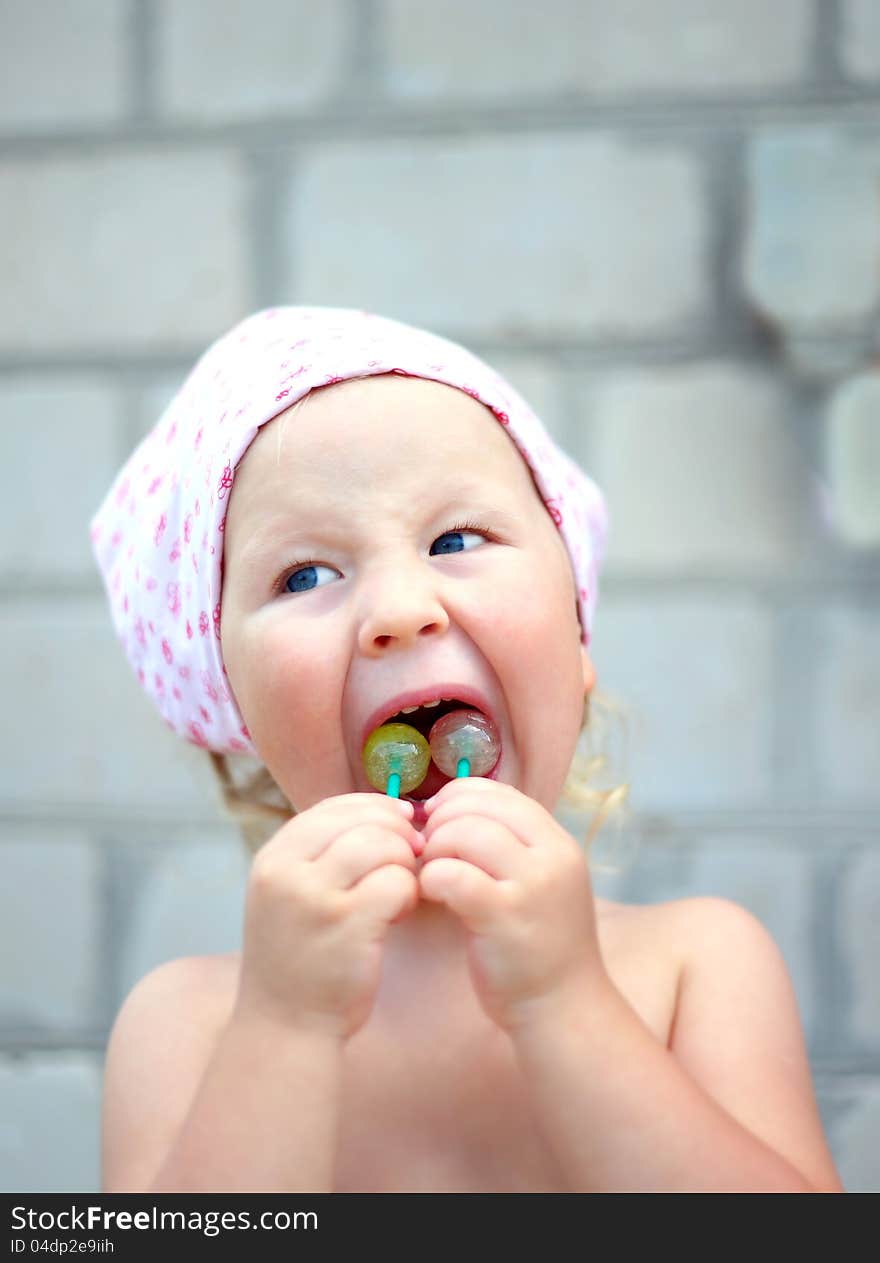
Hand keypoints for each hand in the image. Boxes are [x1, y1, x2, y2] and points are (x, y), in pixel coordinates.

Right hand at [234, 794, 421, 1040]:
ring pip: (383, 844)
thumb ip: (323, 852)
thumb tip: (390, 811)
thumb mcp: (290, 893)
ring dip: (404, 864)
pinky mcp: (347, 926)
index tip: (400, 823)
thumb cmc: (300, 956)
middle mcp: (286, 871)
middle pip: (362, 819)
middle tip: (410, 858)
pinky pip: (398, 882)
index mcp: (273, 857)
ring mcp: (314, 898)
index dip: (375, 808)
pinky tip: (398, 915)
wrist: (285, 1027)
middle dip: (397, 834)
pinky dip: (409, 894)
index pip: (333, 805)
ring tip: (399, 891)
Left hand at [418, 778, 607, 1033]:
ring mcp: (531, 886)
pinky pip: (453, 874)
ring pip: (465, 833)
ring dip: (434, 848)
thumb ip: (510, 846)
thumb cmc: (539, 945)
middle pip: (480, 806)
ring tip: (431, 873)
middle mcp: (552, 856)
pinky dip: (432, 877)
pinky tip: (431, 893)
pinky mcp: (504, 917)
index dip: (460, 796)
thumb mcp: (540, 882)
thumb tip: (452, 809)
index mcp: (559, 843)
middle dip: (442, 820)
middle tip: (428, 848)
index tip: (438, 817)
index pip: (502, 793)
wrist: (564, 1009)